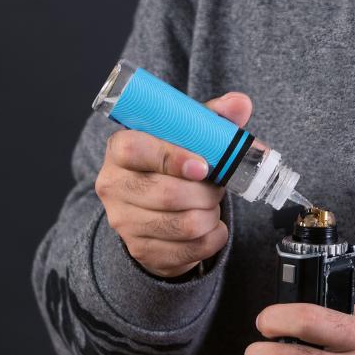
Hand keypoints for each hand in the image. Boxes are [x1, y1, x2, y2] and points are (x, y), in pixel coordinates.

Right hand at [94, 92, 253, 277]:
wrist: (154, 212)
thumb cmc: (172, 167)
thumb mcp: (188, 137)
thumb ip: (211, 120)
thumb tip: (240, 103)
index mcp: (120, 150)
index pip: (135, 150)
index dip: (173, 157)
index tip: (203, 166)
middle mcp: (114, 186)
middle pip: (166, 193)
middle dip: (206, 192)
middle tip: (216, 187)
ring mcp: (125, 222)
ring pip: (184, 224)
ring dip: (211, 214)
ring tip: (211, 205)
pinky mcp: (143, 251)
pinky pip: (192, 249)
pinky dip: (214, 237)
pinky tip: (211, 227)